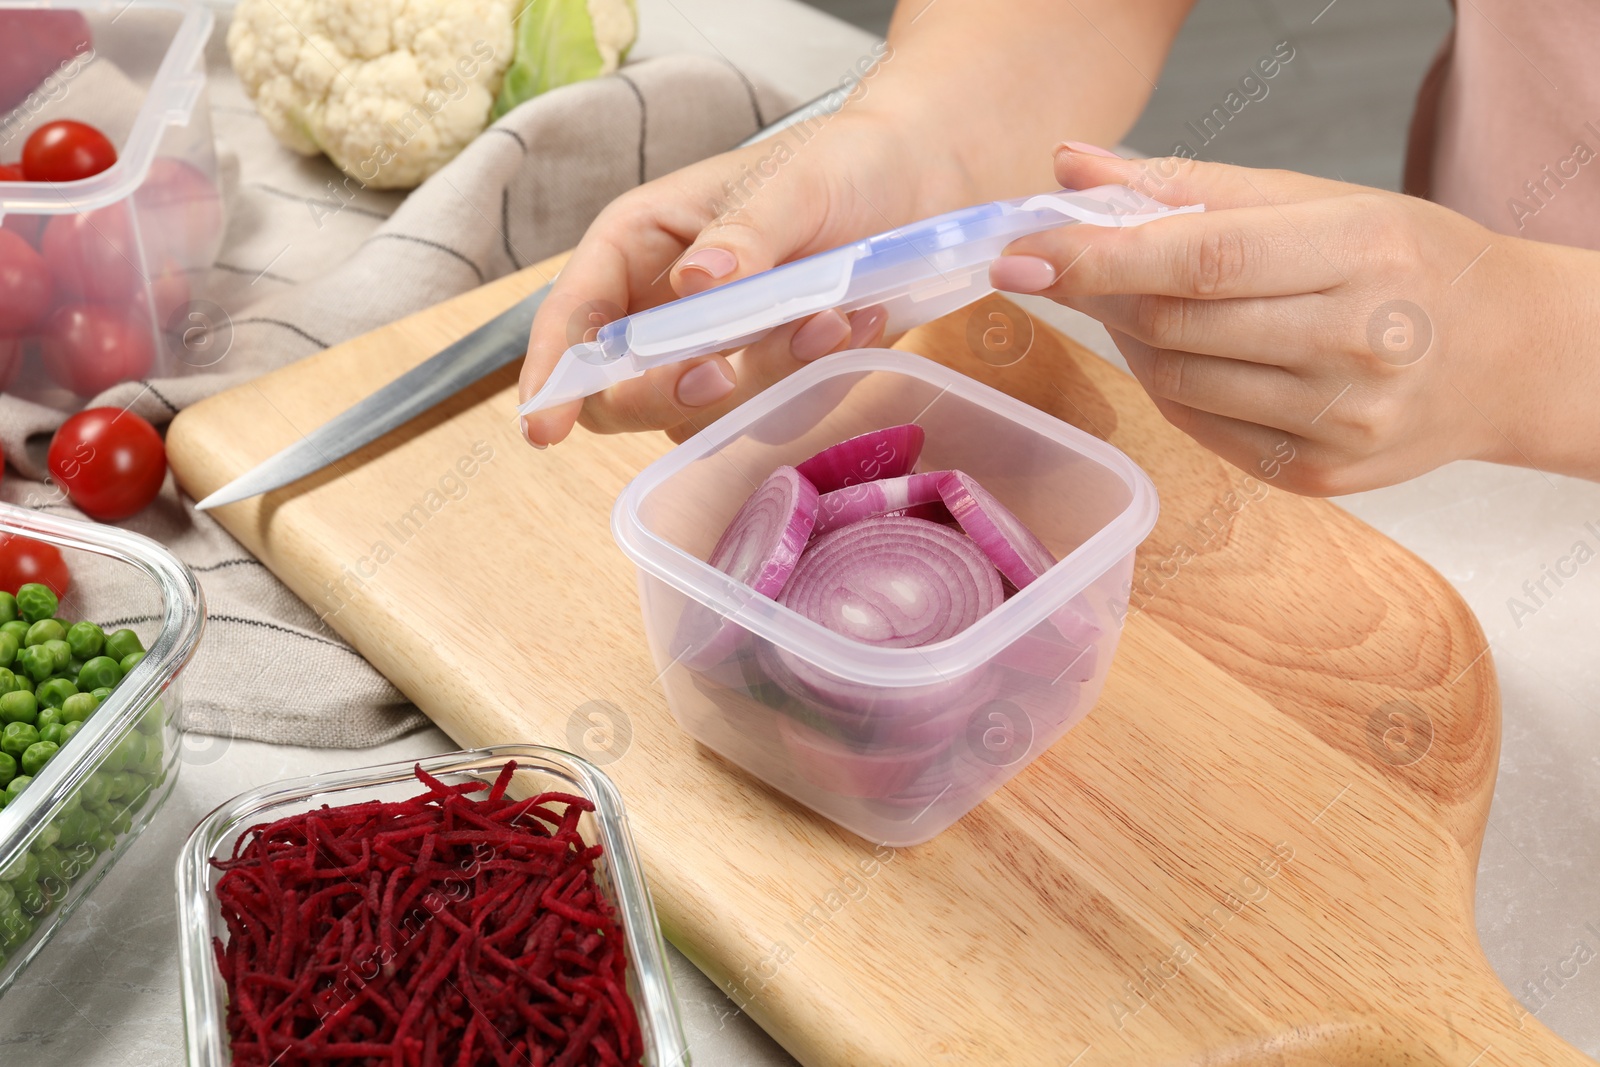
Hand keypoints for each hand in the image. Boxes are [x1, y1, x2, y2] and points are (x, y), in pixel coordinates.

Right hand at [517, 113, 971, 445]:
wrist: (920, 180)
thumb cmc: (840, 162)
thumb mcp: (793, 185)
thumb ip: (745, 235)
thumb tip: (694, 284)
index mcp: (637, 242)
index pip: (574, 318)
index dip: (554, 375)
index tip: (546, 427)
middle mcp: (661, 304)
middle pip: (617, 388)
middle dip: (663, 391)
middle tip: (722, 373)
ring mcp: (711, 348)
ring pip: (695, 410)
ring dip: (761, 377)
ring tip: (830, 317)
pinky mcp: (765, 376)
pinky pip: (768, 408)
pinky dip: (810, 377)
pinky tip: (855, 322)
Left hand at [990, 147, 1599, 492]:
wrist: (1507, 357)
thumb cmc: (1403, 262)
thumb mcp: (1316, 198)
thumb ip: (1188, 183)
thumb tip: (1069, 167)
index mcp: (1363, 253)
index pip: (1202, 257)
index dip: (1099, 257)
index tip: (1022, 252)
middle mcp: (1360, 346)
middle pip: (1177, 323)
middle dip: (1107, 292)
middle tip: (1078, 265)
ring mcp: (1340, 423)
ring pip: (1176, 381)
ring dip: (1136, 340)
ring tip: (1156, 305)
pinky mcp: (1319, 477)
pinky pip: (1200, 427)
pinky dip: (1172, 385)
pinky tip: (1193, 354)